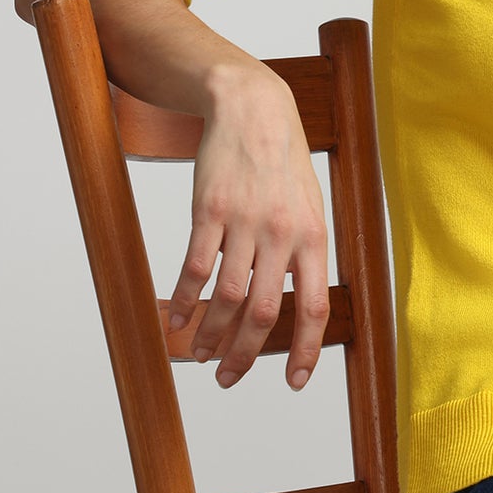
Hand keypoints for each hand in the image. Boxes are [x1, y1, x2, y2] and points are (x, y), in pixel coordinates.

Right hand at [166, 65, 330, 390]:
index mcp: (315, 238)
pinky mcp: (209, 211)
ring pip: (227, 297)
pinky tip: (176, 317)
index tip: (294, 383)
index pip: (315, 308)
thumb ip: (305, 254)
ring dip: (210, 334)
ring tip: (200, 353)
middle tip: (228, 378)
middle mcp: (282, 235)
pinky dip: (184, 299)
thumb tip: (299, 305)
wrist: (253, 110)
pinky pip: (195, 268)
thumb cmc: (282, 165)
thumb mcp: (310, 208)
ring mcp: (245, 223)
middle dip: (245, 355)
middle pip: (264, 313)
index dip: (307, 351)